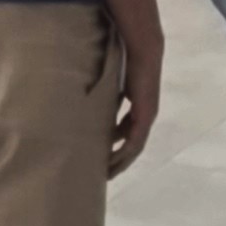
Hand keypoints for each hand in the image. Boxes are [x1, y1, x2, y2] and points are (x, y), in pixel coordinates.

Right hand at [108, 44, 159, 177]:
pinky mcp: (146, 118)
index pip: (125, 132)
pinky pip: (135, 143)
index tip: (99, 156)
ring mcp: (146, 118)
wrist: (143, 52)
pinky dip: (123, 154)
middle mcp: (144, 116)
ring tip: (105, 174)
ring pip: (133, 148)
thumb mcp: (110, 83)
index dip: (113, 145)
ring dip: (119, 162)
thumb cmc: (125, 61)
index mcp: (137, 108)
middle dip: (116, 159)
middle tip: (102, 174)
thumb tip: (79, 93)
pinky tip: (112, 163)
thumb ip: (102, 93)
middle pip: (130, 145)